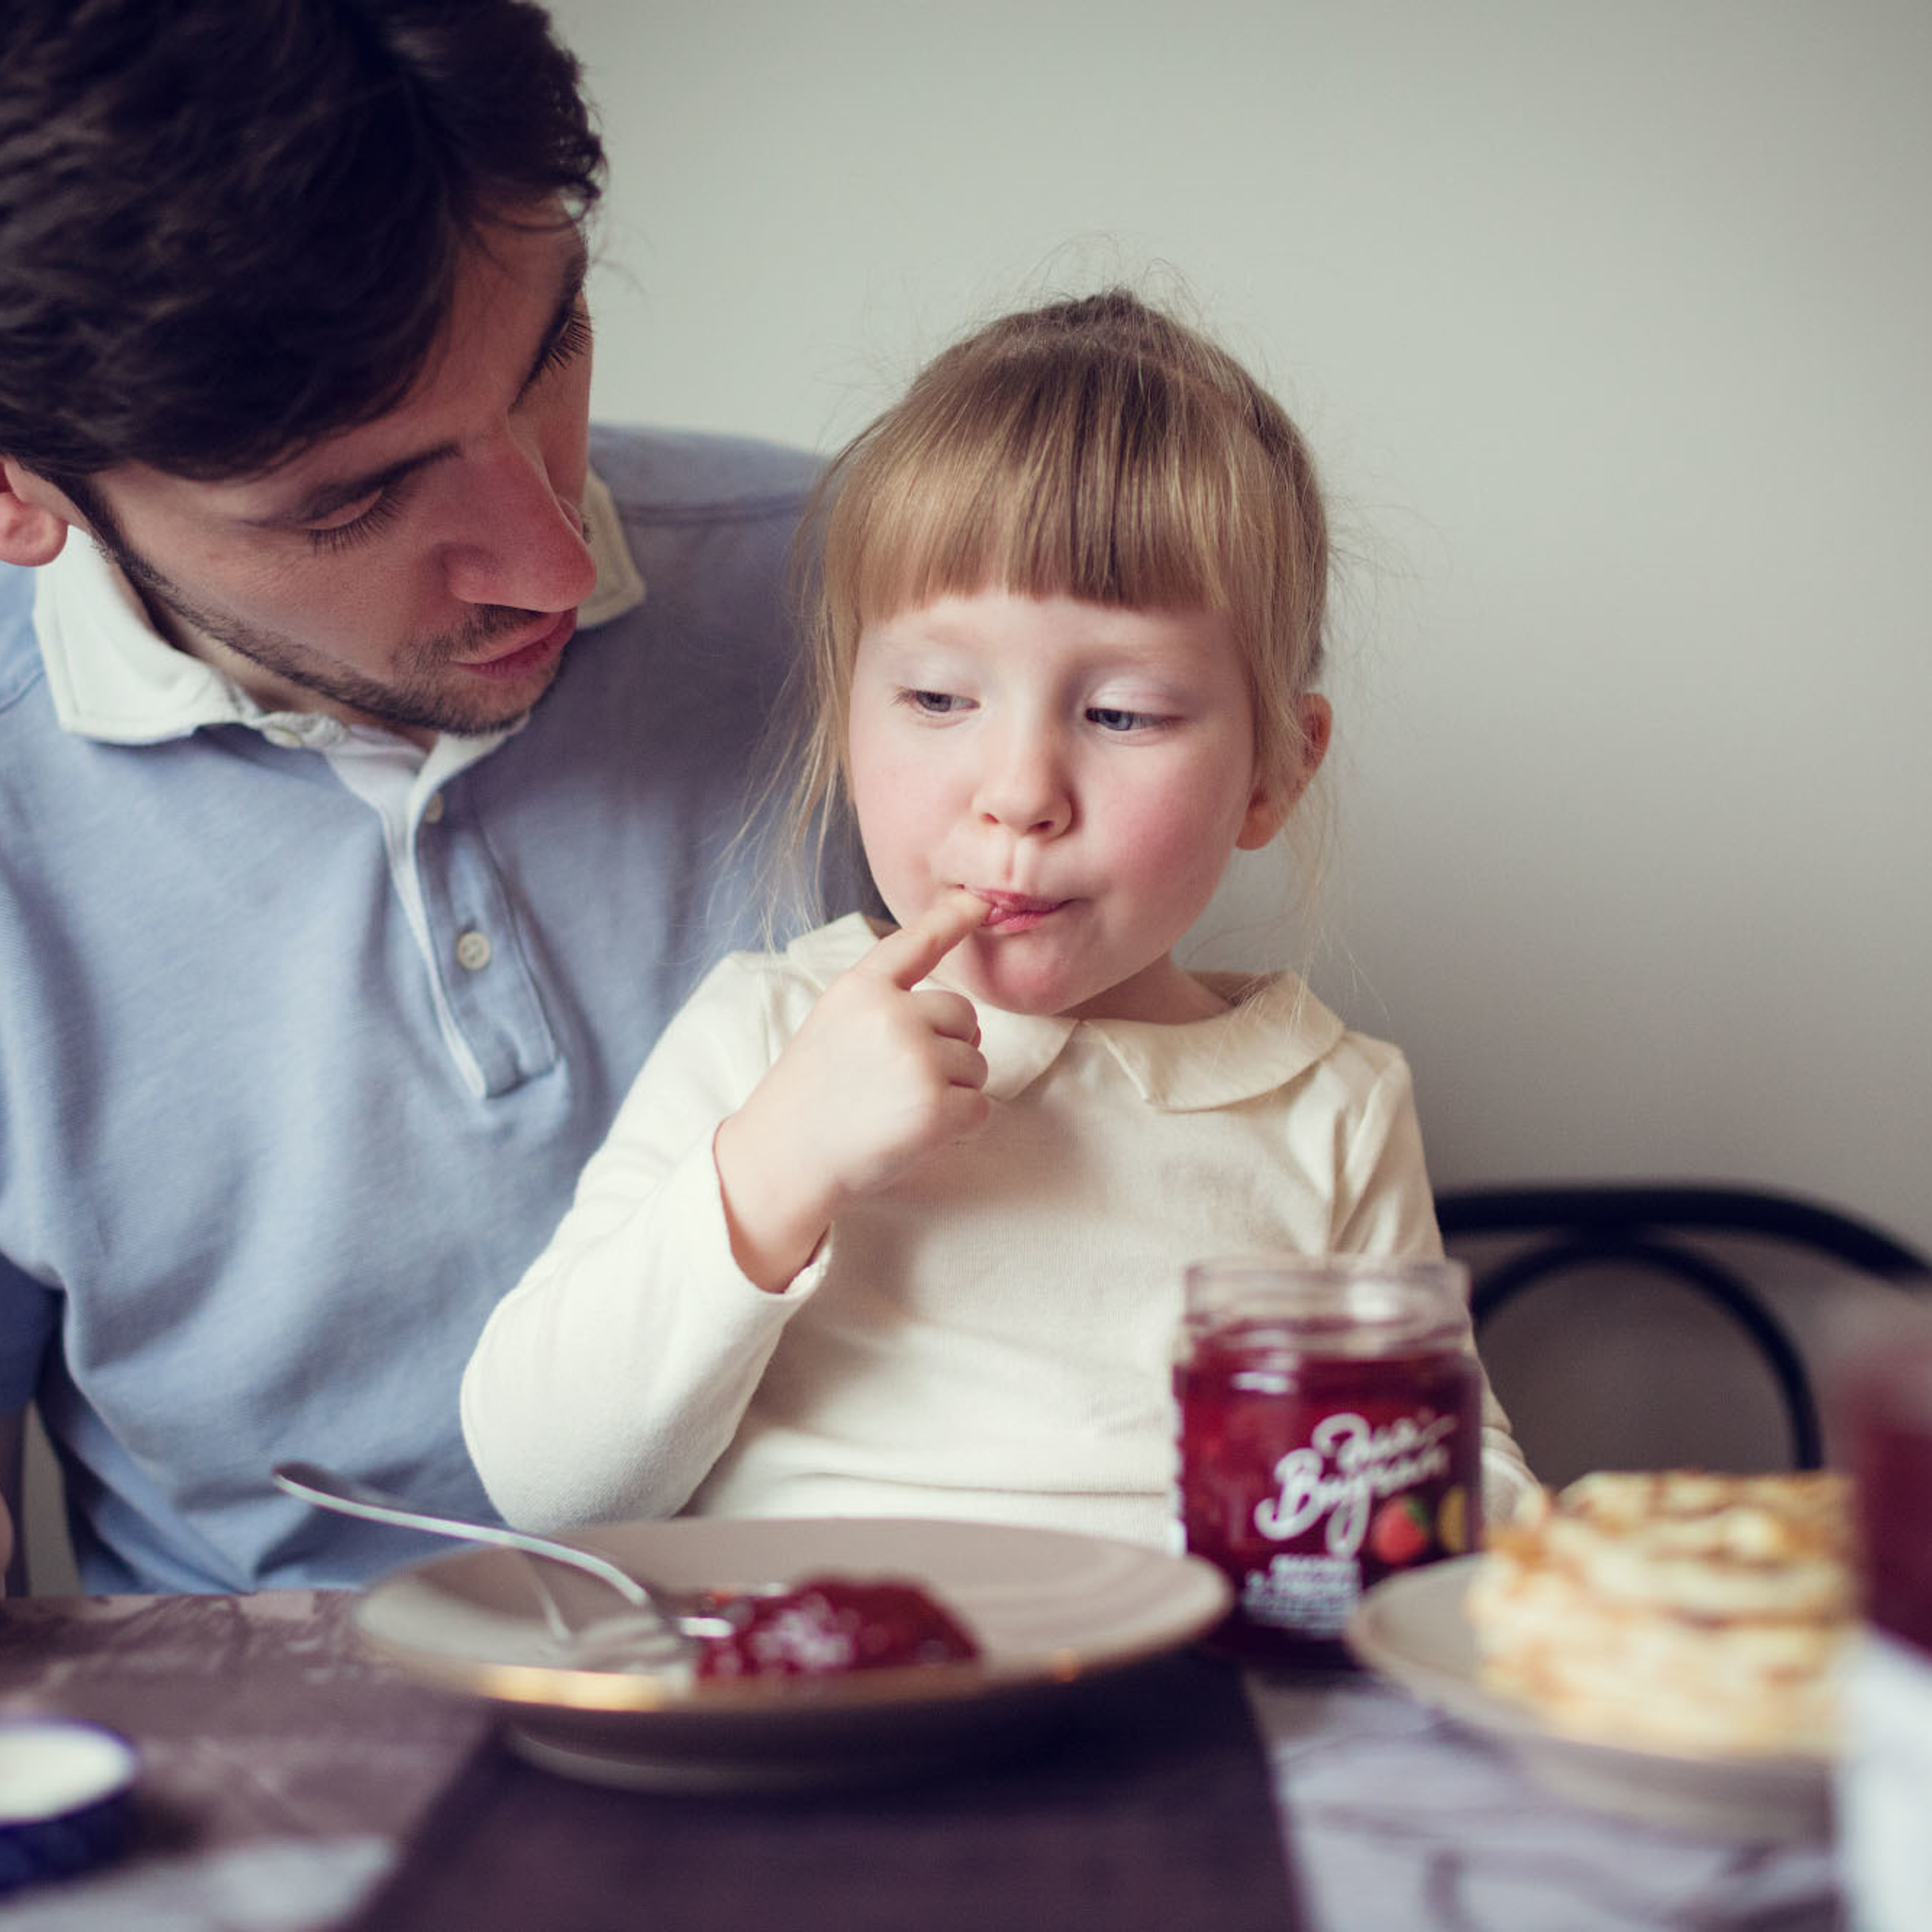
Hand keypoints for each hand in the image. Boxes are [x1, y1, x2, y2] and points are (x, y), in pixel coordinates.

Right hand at [714, 891, 990, 1288]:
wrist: (785, 1159)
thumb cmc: (811, 1096)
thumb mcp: (835, 1024)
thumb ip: (885, 1005)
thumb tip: (963, 1016)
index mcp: (861, 988)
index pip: (916, 943)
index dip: (952, 918)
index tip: (979, 902)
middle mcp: (893, 1014)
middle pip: (964, 1016)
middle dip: (949, 1048)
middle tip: (899, 1083)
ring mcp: (918, 1059)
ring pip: (976, 1065)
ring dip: (953, 1091)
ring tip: (898, 1109)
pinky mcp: (937, 1107)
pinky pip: (981, 1109)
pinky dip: (960, 1127)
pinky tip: (917, 1134)